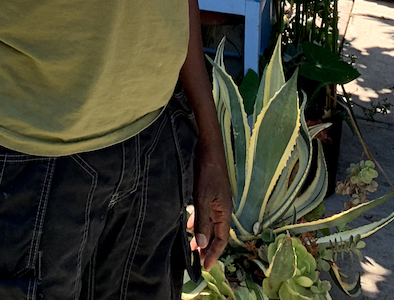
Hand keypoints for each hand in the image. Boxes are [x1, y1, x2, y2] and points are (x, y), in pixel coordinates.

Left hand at [189, 137, 232, 270]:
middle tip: (196, 260)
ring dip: (202, 235)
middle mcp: (222, 208)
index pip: (221, 239)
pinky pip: (205, 213)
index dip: (214, 253)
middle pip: (216, 233)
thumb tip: (202, 244)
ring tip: (191, 245)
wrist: (207, 148)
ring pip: (210, 224)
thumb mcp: (202, 197)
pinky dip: (198, 221)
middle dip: (207, 247)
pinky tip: (190, 224)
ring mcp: (216, 200)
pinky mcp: (209, 193)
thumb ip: (203, 220)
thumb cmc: (207, 171)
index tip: (205, 266)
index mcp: (224, 211)